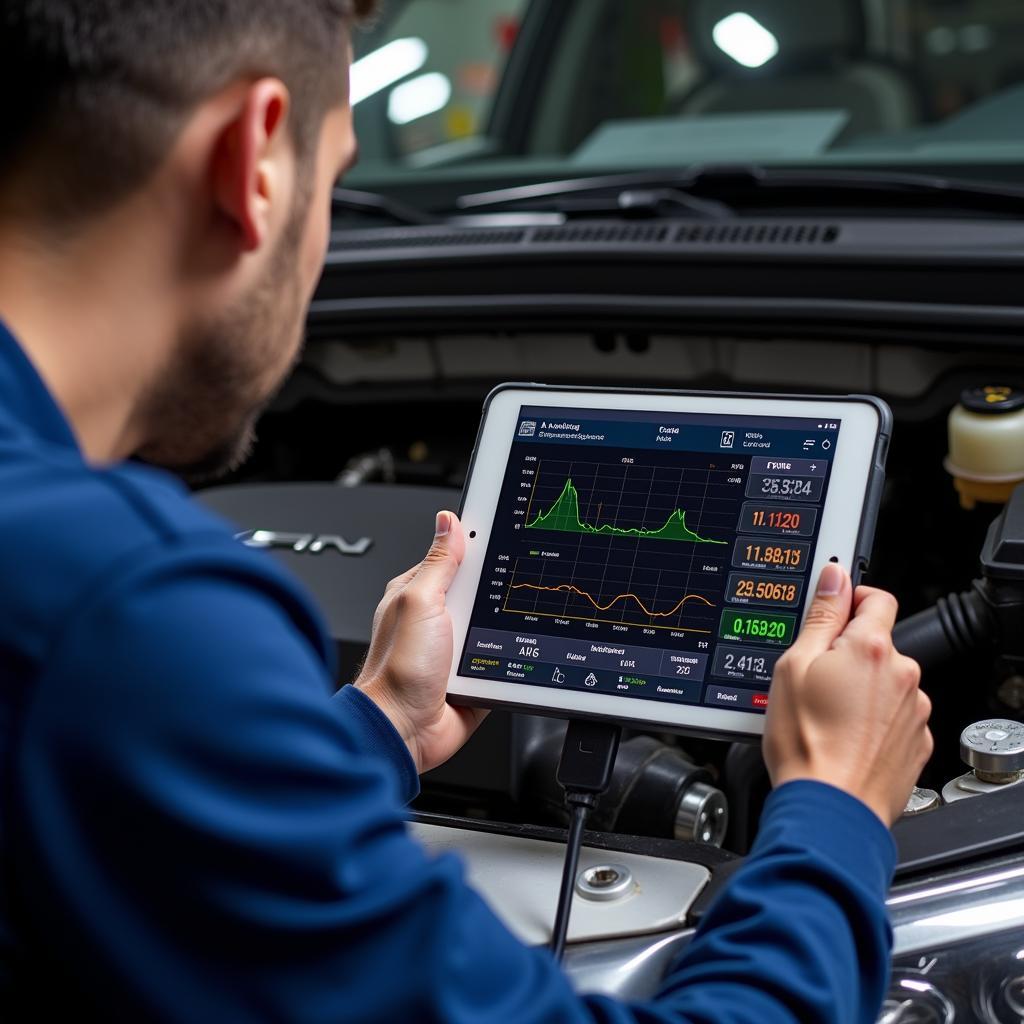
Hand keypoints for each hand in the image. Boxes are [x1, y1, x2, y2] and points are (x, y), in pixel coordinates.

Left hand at [355, 511, 487, 773]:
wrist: (404, 730)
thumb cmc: (398, 669)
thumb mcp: (420, 601)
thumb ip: (439, 563)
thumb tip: (449, 521)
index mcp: (418, 593)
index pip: (454, 557)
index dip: (476, 547)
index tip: (501, 539)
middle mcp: (436, 619)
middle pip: (481, 590)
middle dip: (494, 595)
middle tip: (490, 602)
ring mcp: (455, 648)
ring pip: (495, 625)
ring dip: (500, 631)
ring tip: (491, 637)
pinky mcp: (473, 675)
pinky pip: (502, 660)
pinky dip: (506, 661)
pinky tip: (501, 661)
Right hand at [763, 564, 932, 826]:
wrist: (829, 808)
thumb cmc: (806, 743)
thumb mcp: (793, 666)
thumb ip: (820, 617)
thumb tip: (834, 579)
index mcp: (871, 648)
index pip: (875, 597)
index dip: (849, 598)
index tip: (831, 612)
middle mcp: (903, 675)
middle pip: (877, 643)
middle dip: (847, 652)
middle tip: (812, 677)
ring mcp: (915, 710)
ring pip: (885, 681)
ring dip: (861, 688)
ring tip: (825, 715)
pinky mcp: (917, 741)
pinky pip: (895, 715)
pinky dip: (873, 719)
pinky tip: (844, 735)